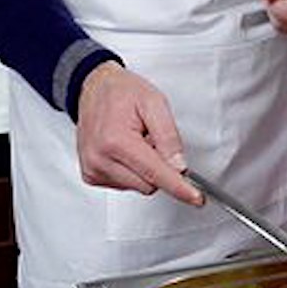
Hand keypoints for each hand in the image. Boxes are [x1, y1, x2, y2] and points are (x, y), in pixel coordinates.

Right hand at [75, 62, 201, 204]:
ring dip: (144, 169)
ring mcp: (93, 169)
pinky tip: (125, 151)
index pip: (155, 173)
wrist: (93, 88)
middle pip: (148, 184)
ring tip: (135, 141)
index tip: (196, 198)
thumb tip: (179, 166)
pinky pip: (124, 185)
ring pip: (137, 186)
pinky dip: (132, 171)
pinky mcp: (91, 175)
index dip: (179, 187)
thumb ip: (169, 136)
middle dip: (160, 167)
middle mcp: (100, 159)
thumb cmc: (121, 92)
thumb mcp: (154, 103)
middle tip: (153, 140)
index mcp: (116, 141)